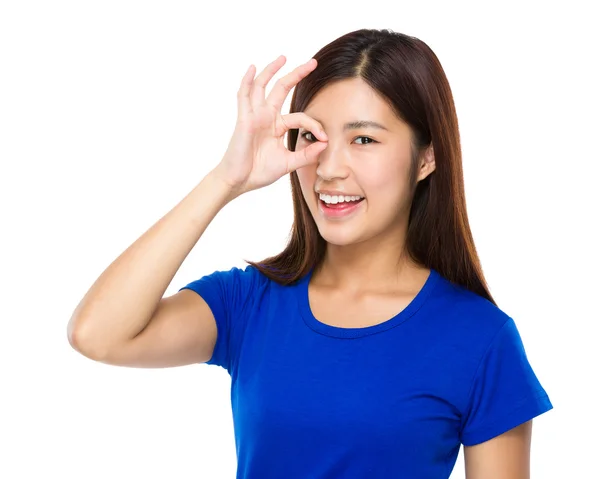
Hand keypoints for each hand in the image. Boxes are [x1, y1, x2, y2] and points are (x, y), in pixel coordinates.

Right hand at [212, 55, 327, 196]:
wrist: (240, 181)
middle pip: (282, 89)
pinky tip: (252, 68)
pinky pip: (244, 96)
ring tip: (283, 57)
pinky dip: (247, 81)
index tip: (324, 138)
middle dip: (297, 74)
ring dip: (272, 70)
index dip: (314, 125)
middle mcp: (266, 117)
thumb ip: (306, 155)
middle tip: (313, 62)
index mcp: (277, 127)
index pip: (300, 118)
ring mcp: (255, 116)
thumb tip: (325, 144)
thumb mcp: (288, 163)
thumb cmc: (259, 172)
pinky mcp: (245, 119)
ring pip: (262, 86)